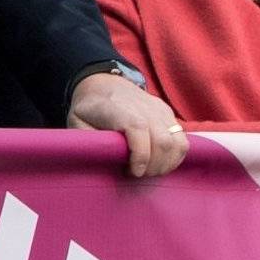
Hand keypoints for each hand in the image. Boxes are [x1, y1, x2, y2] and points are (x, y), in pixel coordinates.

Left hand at [67, 73, 187, 180]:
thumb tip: (103, 159)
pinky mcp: (168, 114)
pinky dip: (175, 157)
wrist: (104, 84)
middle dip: (153, 166)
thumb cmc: (89, 108)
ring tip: (150, 171)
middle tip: (138, 175)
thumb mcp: (77, 121)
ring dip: (167, 164)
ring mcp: (159, 109)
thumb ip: (88, 140)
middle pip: (162, 140)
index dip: (140, 154)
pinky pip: (182, 140)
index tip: (133, 171)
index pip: (138, 128)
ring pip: (177, 142)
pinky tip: (160, 164)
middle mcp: (143, 107)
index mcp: (117, 108)